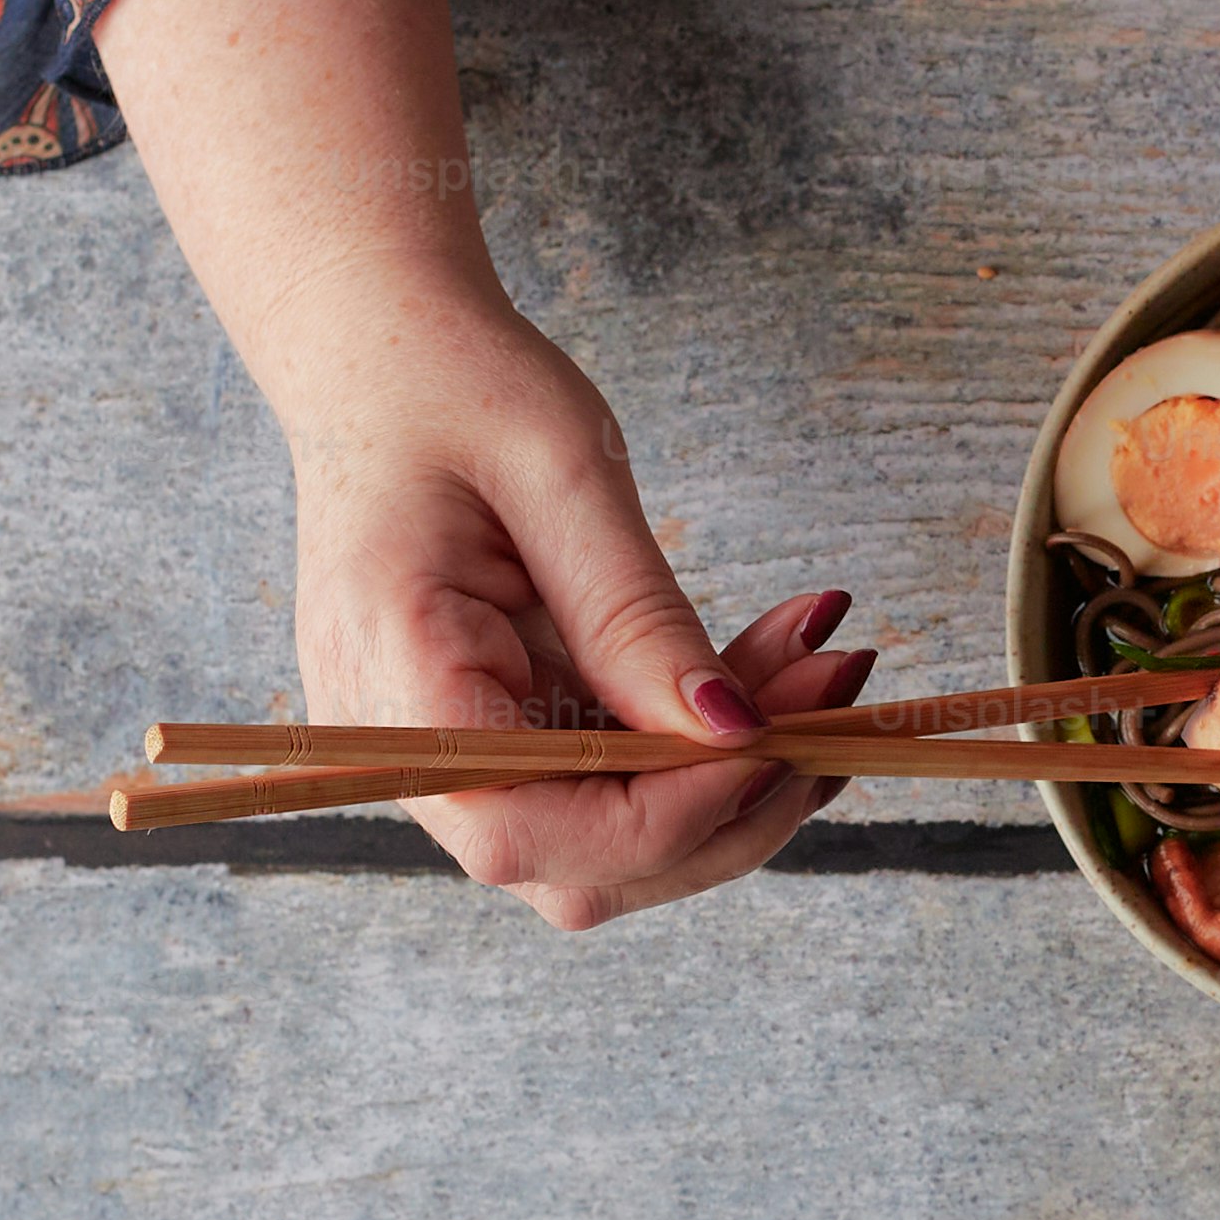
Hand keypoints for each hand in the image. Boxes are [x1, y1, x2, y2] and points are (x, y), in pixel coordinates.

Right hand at [285, 291, 873, 927]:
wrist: (380, 357)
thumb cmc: (453, 387)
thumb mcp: (563, 473)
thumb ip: (637, 616)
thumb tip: (733, 734)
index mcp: (392, 678)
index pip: (528, 825)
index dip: (670, 813)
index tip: (781, 741)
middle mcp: (404, 748)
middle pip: (583, 862)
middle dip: (731, 801)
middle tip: (839, 693)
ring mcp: (449, 755)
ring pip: (613, 837)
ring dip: (736, 775)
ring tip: (825, 667)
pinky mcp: (498, 737)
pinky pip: (612, 779)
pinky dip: (704, 741)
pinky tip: (779, 667)